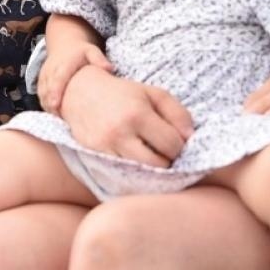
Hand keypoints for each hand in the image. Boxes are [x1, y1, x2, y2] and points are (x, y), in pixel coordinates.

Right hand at [38, 42, 113, 112]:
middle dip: (50, 103)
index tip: (56, 104)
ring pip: (43, 93)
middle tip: (58, 117)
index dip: (55, 91)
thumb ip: (99, 59)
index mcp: (64, 63)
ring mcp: (45, 75)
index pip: (58, 78)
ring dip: (48, 105)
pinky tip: (56, 114)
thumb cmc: (81, 52)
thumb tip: (110, 69)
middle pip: (48, 88)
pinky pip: (41, 95)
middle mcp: (52, 69)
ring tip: (59, 118)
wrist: (65, 45)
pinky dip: (46, 104)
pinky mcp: (42, 81)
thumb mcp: (92, 51)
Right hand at [59, 65, 192, 167]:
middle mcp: (120, 133)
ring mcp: (104, 148)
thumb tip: (190, 138)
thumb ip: (177, 113)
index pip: (172, 145)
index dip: (180, 146)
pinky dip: (133, 173)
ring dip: (151, 170)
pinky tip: (135, 162)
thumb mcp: (153, 93)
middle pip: (158, 165)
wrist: (79, 92)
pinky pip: (121, 176)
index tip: (175, 141)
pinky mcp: (93, 158)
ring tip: (151, 157)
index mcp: (137, 113)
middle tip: (164, 153)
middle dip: (167, 162)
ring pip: (140, 175)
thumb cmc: (122, 93)